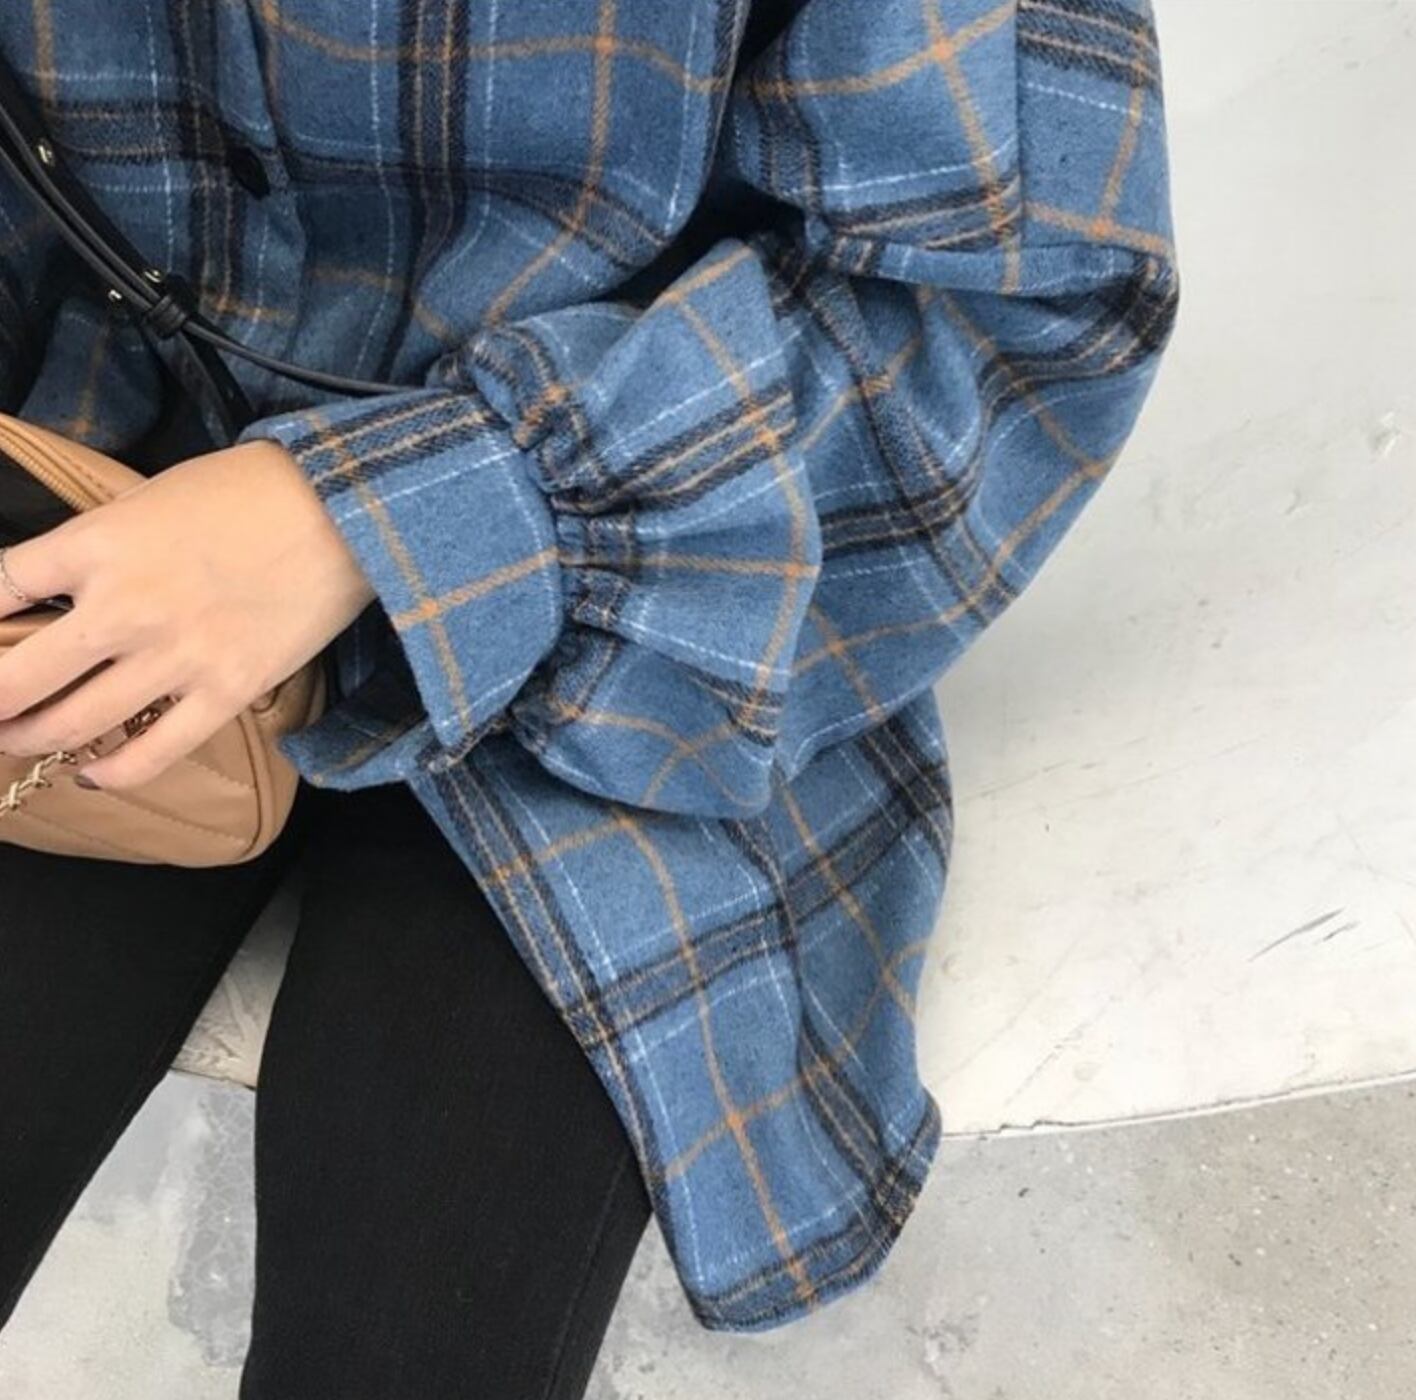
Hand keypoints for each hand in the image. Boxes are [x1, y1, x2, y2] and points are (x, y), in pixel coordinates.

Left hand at [0, 439, 372, 787]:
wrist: (344, 512)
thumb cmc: (248, 493)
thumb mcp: (148, 500)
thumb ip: (96, 549)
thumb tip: (56, 595)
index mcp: (97, 545)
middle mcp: (124, 607)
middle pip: (16, 679)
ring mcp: (175, 657)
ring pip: (72, 725)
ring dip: (32, 738)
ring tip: (23, 738)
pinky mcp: (226, 692)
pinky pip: (151, 755)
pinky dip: (110, 772)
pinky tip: (93, 771)